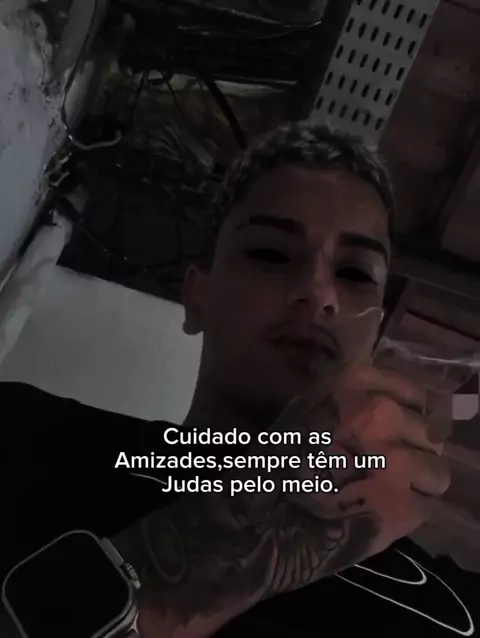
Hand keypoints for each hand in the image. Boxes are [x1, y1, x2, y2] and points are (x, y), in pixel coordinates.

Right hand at [252, 361, 450, 595]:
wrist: (259, 516)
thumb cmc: (276, 460)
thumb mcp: (308, 407)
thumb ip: (352, 399)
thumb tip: (395, 406)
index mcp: (355, 382)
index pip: (416, 396)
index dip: (410, 418)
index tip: (398, 433)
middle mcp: (382, 413)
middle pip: (429, 433)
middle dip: (411, 450)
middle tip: (384, 467)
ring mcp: (397, 460)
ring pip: (437, 471)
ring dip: (416, 483)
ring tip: (383, 492)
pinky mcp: (404, 506)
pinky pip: (429, 506)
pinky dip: (410, 511)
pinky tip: (379, 512)